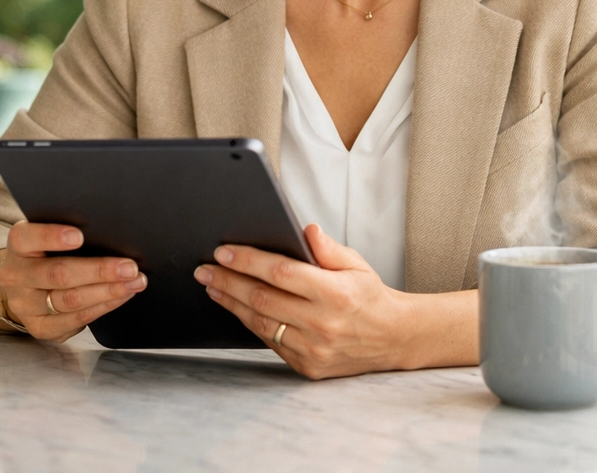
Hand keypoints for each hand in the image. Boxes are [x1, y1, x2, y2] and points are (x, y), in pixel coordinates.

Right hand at [0, 221, 146, 341]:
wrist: (20, 285)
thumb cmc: (43, 252)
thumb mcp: (44, 236)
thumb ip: (64, 230)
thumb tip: (110, 230)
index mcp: (17, 246)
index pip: (27, 238)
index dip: (52, 237)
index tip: (79, 236)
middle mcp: (16, 277)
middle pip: (58, 274)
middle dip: (99, 271)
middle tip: (129, 267)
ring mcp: (26, 306)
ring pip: (70, 301)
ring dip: (108, 292)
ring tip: (134, 282)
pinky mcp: (40, 327)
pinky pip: (75, 320)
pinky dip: (103, 307)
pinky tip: (121, 296)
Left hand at [193, 224, 477, 378]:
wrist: (393, 338)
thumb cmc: (369, 294)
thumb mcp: (356, 263)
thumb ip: (328, 248)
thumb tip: (305, 229)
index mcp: (334, 293)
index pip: (281, 273)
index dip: (248, 261)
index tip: (223, 251)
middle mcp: (323, 324)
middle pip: (263, 299)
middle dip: (228, 281)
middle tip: (204, 269)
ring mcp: (314, 349)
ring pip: (260, 323)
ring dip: (231, 303)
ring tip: (211, 286)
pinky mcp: (308, 367)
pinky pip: (270, 342)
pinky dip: (249, 323)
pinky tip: (234, 307)